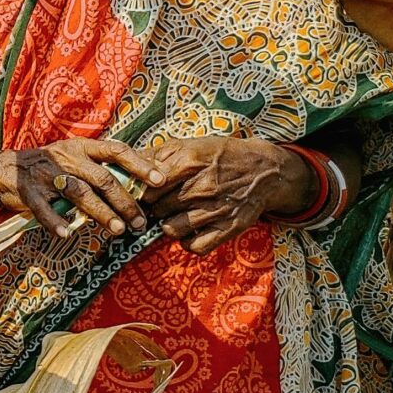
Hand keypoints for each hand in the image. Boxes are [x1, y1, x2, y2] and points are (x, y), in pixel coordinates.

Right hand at [0, 138, 149, 239]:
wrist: (5, 170)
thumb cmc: (51, 167)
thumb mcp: (75, 158)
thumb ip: (101, 168)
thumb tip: (142, 182)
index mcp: (82, 147)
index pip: (116, 150)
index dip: (139, 164)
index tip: (160, 180)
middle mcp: (66, 157)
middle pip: (102, 178)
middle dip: (125, 201)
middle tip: (140, 222)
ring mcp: (46, 174)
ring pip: (79, 193)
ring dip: (101, 213)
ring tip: (118, 230)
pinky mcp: (27, 191)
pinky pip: (43, 209)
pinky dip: (55, 222)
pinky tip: (66, 234)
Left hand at [133, 137, 313, 254]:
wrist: (264, 170)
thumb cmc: (221, 155)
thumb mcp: (189, 145)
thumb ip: (157, 155)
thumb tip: (127, 165)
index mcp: (189, 162)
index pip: (148, 186)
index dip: (140, 191)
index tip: (141, 192)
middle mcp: (201, 188)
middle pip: (157, 208)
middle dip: (152, 209)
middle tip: (156, 205)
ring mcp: (216, 210)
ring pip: (171, 229)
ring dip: (167, 225)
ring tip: (172, 216)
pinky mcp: (229, 228)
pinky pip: (195, 247)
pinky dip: (187, 242)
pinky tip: (189, 230)